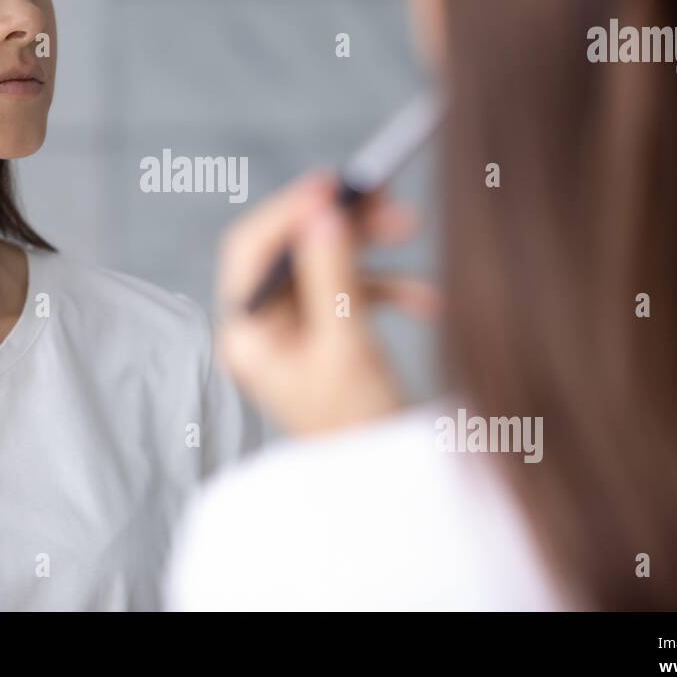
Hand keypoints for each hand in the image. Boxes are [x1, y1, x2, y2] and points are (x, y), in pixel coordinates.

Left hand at [216, 170, 437, 436]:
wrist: (384, 491)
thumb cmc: (359, 430)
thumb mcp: (349, 347)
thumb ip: (334, 277)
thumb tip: (323, 216)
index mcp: (249, 334)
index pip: (252, 250)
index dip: (291, 210)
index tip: (335, 184)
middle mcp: (263, 331)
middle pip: (292, 250)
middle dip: (341, 223)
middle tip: (389, 201)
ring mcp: (292, 336)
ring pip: (325, 266)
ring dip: (370, 249)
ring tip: (415, 230)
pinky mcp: (325, 343)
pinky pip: (351, 296)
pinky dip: (387, 288)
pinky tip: (428, 300)